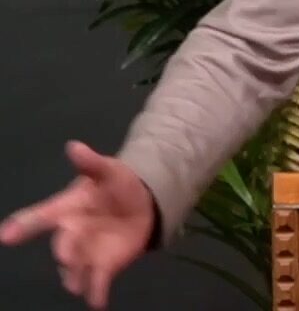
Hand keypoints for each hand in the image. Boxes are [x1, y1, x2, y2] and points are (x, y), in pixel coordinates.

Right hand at [0, 140, 153, 308]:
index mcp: (66, 210)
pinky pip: (96, 284)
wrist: (141, 202)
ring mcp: (86, 254)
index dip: (22, 225)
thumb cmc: (117, 186)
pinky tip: (98, 303)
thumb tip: (74, 145)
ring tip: (79, 283)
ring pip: (75, 269)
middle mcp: (71, 235)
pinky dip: (96, 294)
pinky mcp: (104, 267)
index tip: (5, 235)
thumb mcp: (108, 169)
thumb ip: (91, 162)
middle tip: (66, 254)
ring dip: (76, 276)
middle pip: (62, 247)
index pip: (40, 217)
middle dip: (63, 251)